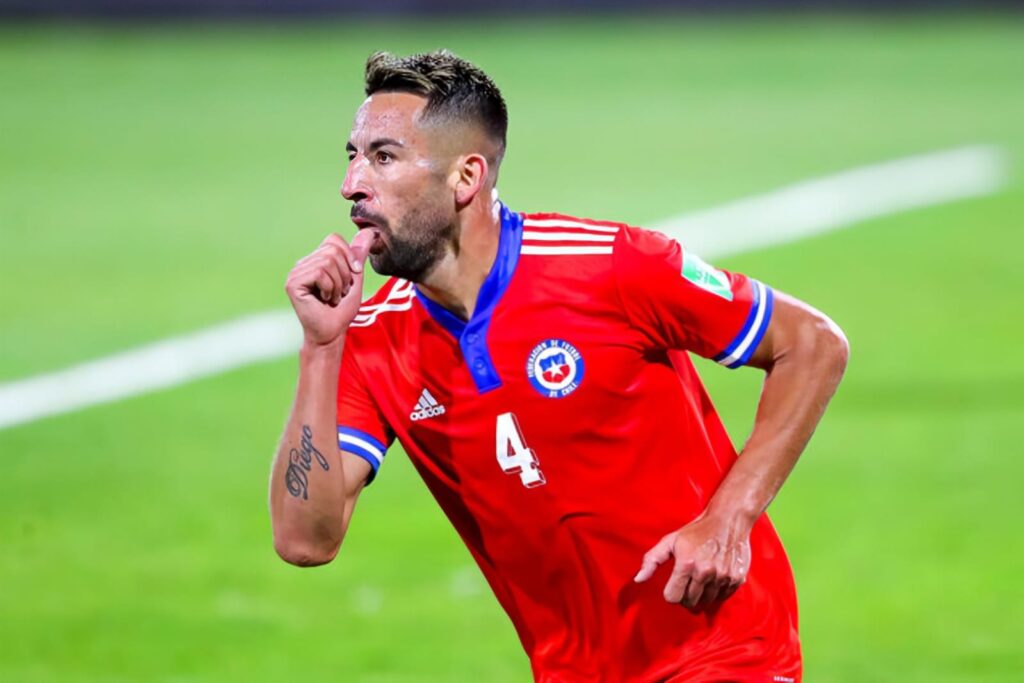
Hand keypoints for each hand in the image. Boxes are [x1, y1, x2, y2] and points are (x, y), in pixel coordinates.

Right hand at [285, 230, 375, 345]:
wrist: (332, 333)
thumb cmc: (342, 310)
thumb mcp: (355, 278)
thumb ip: (358, 255)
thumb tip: (369, 231)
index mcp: (315, 260)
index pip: (334, 239)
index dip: (349, 256)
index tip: (353, 276)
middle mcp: (303, 263)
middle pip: (333, 250)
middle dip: (345, 273)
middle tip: (340, 291)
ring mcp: (295, 272)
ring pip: (328, 261)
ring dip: (338, 284)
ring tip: (333, 297)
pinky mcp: (292, 283)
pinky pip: (320, 273)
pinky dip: (330, 288)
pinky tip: (324, 300)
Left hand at [633, 513, 751, 611]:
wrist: (729, 520)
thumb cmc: (697, 530)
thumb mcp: (670, 541)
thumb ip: (652, 560)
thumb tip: (638, 579)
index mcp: (686, 564)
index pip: (673, 597)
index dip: (671, 593)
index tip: (674, 585)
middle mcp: (705, 572)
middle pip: (690, 602)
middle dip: (686, 596)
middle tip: (687, 583)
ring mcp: (723, 576)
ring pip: (707, 602)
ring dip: (702, 595)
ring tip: (701, 580)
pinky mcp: (737, 579)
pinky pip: (723, 597)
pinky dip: (717, 593)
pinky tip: (714, 579)